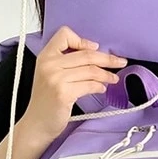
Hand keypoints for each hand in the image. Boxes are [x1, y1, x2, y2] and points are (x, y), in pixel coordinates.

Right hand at [21, 26, 126, 142]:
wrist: (37, 124)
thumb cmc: (47, 101)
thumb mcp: (50, 74)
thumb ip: (65, 62)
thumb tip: (94, 51)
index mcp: (45, 56)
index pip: (64, 35)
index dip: (82, 40)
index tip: (95, 48)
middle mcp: (49, 64)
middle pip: (86, 54)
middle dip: (107, 59)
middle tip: (120, 62)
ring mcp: (56, 78)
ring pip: (90, 70)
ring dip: (106, 74)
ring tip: (113, 78)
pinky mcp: (63, 93)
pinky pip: (89, 85)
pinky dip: (99, 86)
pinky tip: (102, 88)